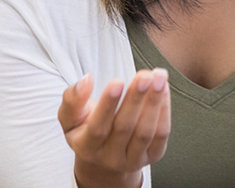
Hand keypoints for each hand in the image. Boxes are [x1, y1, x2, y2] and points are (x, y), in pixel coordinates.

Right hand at [59, 69, 170, 187]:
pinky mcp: (153, 155)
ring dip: (154, 102)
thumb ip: (72, 98)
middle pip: (124, 127)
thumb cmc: (85, 128)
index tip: (117, 81)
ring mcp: (133, 159)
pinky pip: (161, 134)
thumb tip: (86, 79)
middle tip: (145, 75)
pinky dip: (164, 109)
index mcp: (86, 147)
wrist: (105, 154)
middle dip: (136, 98)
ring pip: (145, 131)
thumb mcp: (70, 116)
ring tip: (159, 77)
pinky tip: (163, 89)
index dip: (108, 105)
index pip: (97, 127)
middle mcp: (110, 157)